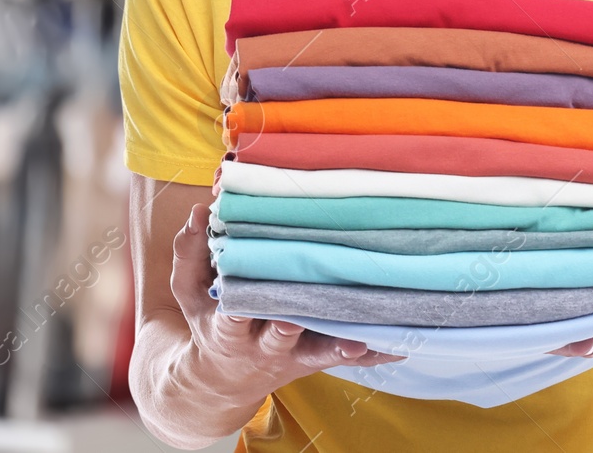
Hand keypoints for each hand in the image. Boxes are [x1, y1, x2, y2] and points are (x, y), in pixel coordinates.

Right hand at [170, 203, 405, 400]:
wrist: (223, 380)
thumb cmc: (209, 320)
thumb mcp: (189, 291)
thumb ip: (190, 252)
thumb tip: (200, 212)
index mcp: (229, 328)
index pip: (235, 315)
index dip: (244, 306)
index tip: (254, 291)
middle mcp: (265, 345)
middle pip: (282, 333)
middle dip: (292, 324)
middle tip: (302, 311)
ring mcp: (296, 354)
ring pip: (323, 348)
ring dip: (345, 341)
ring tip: (369, 332)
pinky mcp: (319, 357)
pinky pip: (352, 357)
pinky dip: (376, 352)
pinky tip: (402, 345)